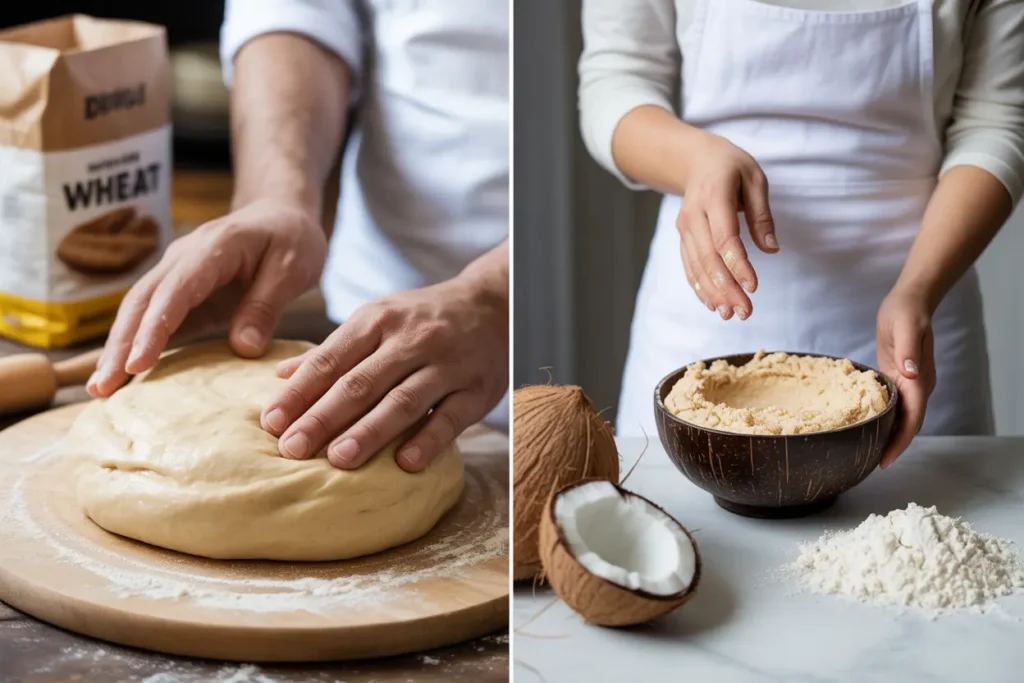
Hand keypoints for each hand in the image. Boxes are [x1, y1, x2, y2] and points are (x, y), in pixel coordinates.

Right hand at [87, 199, 326, 396]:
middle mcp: (184, 258)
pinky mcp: (182, 291)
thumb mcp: (293, 270)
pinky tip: (124, 376)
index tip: (137, 364)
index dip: (154, 328)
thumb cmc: (292, 238)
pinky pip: (154, 318)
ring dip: (119, 347)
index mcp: (213, 248)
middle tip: (102, 387)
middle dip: (119, 345)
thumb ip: (266, 307)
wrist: (282, 214)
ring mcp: (178, 273)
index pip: (175, 291)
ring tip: (102, 389)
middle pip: (142, 301)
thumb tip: (244, 350)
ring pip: (139, 309)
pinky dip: (138, 344)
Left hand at [261, 271, 508, 472]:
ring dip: (369, 431)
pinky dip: (428, 440)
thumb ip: (333, 349)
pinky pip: (450, 417)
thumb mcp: (379, 317)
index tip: (271, 422)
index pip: (331, 358)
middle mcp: (412, 339)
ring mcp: (446, 364)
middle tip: (292, 449)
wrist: (495, 303)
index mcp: (379, 319)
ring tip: (339, 460)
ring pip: (403, 400)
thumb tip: (280, 376)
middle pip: (361, 382)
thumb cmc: (424, 317)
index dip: (300, 392)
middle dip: (323, 417)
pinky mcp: (477, 389)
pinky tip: (405, 463)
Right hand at [677, 132, 777, 319]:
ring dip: (712, 293)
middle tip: (745, 312)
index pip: (724, 237)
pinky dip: (700, 287)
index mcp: (714, 196)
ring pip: (696, 267)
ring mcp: (684, 229)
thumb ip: (762, 215)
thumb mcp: (755, 180)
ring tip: (730, 315)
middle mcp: (693, 215)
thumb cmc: (732, 168)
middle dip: (726, 288)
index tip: (752, 287)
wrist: (697, 161)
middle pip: (708, 258)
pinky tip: (713, 304)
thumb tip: (771, 249)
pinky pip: (689, 267)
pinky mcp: (683, 239)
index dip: (738, 264)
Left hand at [876, 287, 935, 468]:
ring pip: (902, 417)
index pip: (913, 417)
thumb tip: (910, 373)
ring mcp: (909, 383)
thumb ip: (907, 350)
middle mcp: (917, 385)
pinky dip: (885, 419)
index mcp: (920, 379)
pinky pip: (893, 405)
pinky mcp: (898, 378)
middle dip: (895, 445)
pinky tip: (869, 427)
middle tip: (874, 464)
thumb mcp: (906, 327)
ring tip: (870, 453)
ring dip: (890, 435)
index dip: (901, 440)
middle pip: (909, 423)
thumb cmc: (905, 312)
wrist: (910, 302)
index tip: (887, 458)